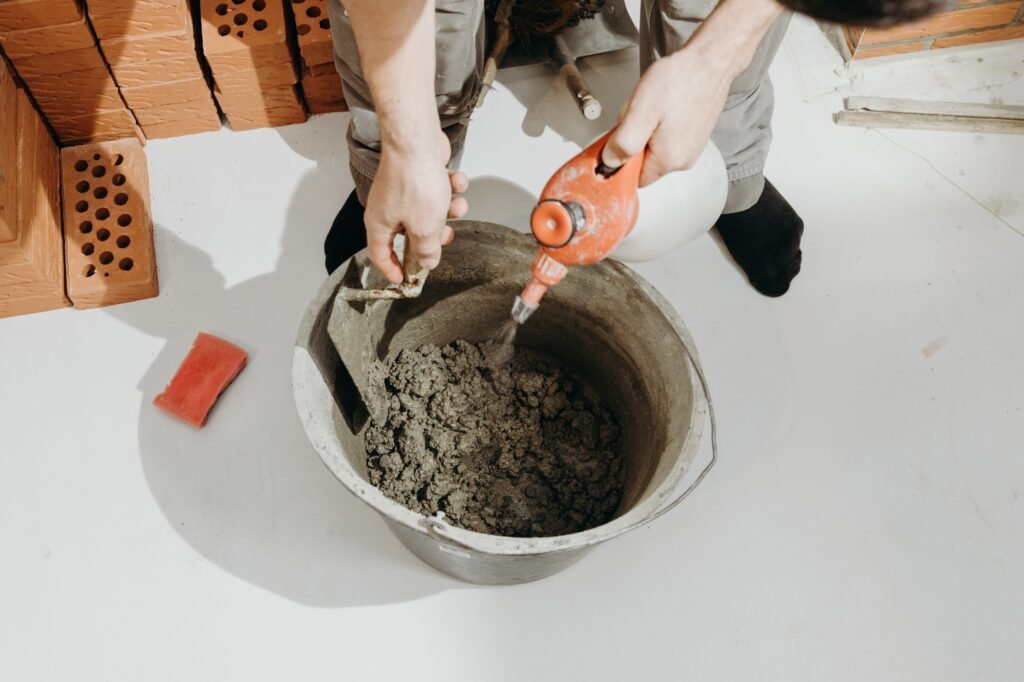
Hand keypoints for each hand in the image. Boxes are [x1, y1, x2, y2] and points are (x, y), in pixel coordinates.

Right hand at [364, 130, 467, 283]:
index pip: (380, 254)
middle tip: (445, 236)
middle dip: (432, 236)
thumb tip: (426, 264)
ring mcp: (402, 191)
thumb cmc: (414, 182)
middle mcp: (388, 208)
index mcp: (380, 224)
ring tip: (456, 204)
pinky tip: (455, 180)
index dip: (392, 269)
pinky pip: (435, 190)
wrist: (417, 140)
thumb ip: (425, 250)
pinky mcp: (417, 176)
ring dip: (447, 210)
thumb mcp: (423, 228)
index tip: (405, 279)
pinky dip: (449, 188)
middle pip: (409, 234)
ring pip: (427, 212)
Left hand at [602, 48, 731, 186]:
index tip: (617, 138)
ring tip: (654, 107)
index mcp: (668, 160)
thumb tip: (610, 162)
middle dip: (634, 141)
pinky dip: (660, 124)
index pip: (633, 178)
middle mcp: (683, 160)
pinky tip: (664, 106)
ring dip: (647, 130)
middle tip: (639, 114)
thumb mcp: (640, 112)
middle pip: (644, 162)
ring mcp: (691, 149)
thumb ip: (622, 143)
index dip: (620, 160)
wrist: (710, 60)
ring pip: (655, 148)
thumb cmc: (680, 80)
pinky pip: (668, 138)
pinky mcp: (695, 136)